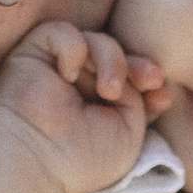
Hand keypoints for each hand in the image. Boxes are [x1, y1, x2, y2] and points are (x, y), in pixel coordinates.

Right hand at [0, 21, 167, 192]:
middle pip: (116, 54)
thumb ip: (140, 103)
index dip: (146, 76)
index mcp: (96, 102)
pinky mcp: (34, 52)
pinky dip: (74, 50)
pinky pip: (63, 32)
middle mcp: (77, 82)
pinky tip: (69, 77)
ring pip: (97, 41)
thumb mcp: (129, 135)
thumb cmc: (80, 159)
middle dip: (136, 64)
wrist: (37, 160)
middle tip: (149, 80)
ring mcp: (56, 66)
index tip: (159, 92)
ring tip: (110, 91)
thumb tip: (150, 79)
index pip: (128, 75)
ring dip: (112, 61)